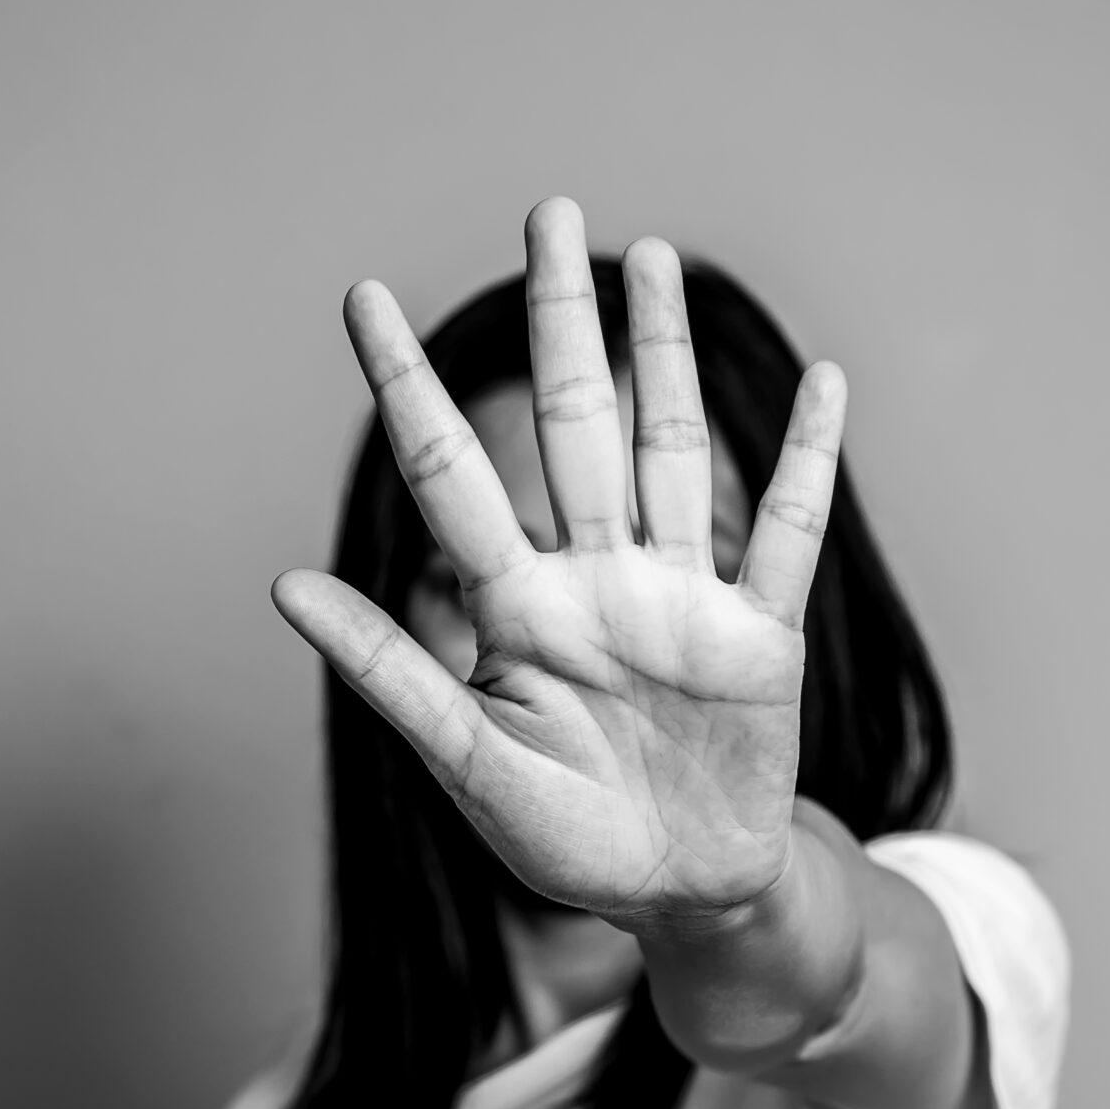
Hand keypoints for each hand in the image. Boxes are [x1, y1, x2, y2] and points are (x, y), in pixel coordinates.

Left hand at [272, 199, 847, 934]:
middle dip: (560, 322)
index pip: (451, 472)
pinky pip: (786, 533)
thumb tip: (284, 586)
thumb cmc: (565, 840)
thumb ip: (391, 673)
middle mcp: (596, 579)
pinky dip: (806, 461)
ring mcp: (682, 597)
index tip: (361, 294)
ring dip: (665, 355)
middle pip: (574, 423)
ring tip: (648, 256)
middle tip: (548, 211)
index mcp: (516, 610)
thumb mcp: (468, 765)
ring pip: (668, 448)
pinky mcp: (761, 633)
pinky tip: (825, 382)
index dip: (404, 384)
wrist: (679, 898)